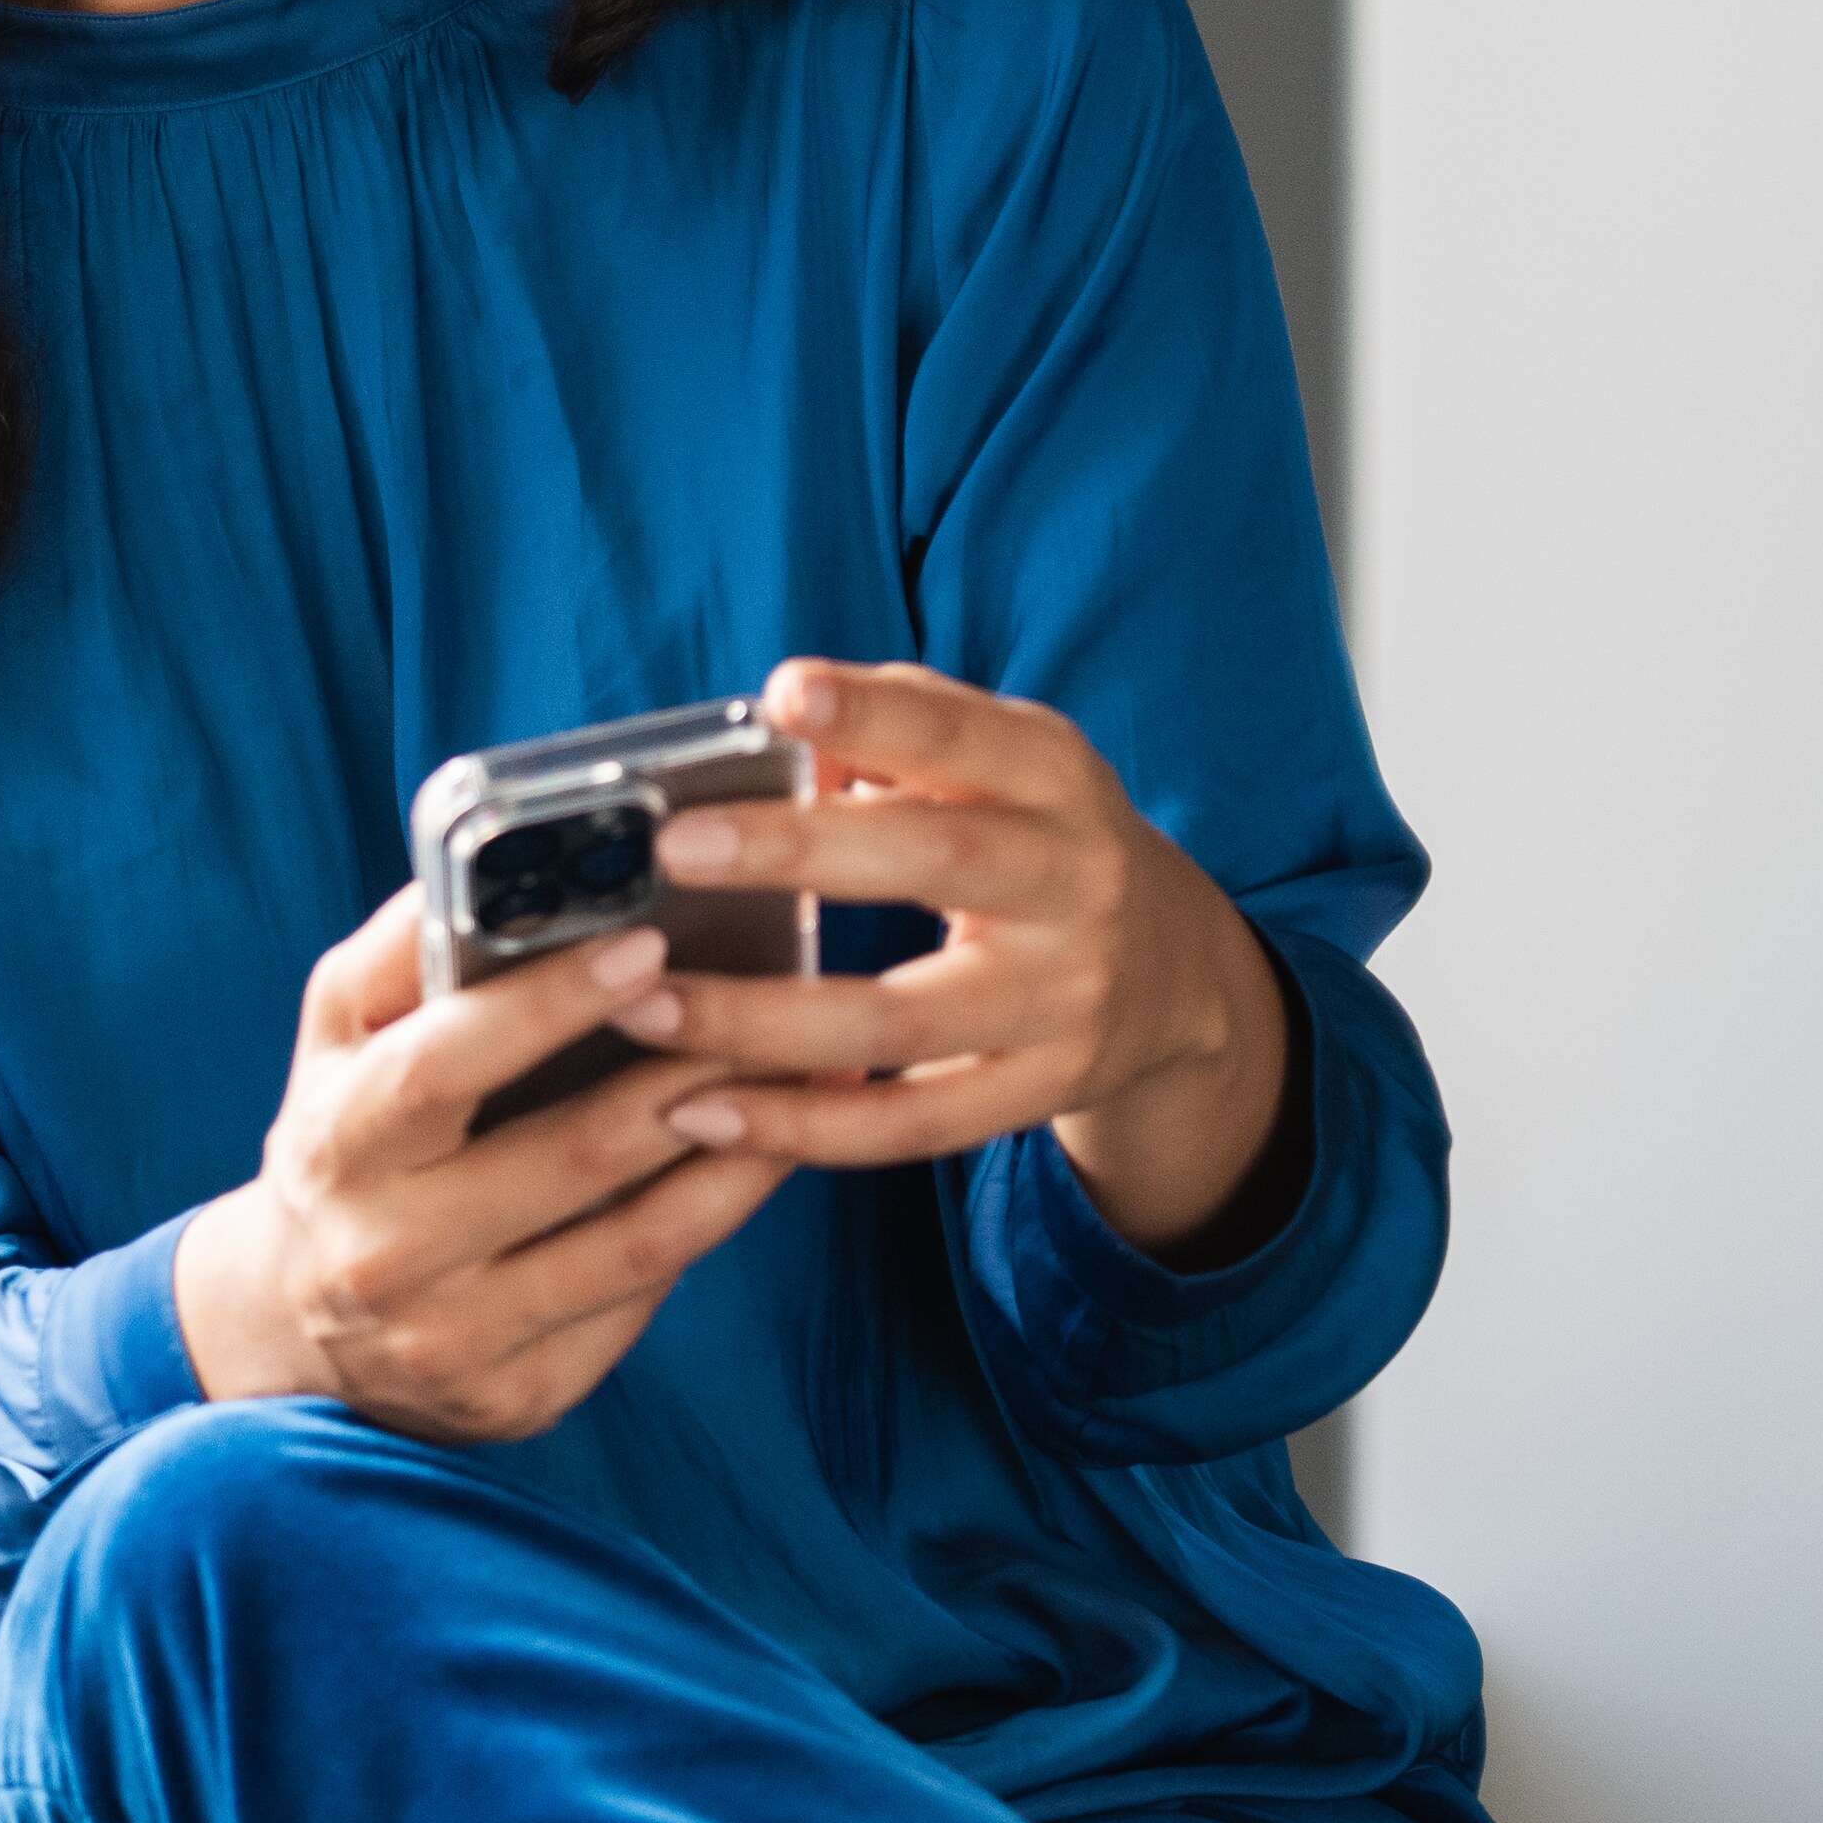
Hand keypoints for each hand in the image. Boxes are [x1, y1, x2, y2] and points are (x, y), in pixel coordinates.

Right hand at [173, 883, 792, 1440]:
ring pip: (632, 1240)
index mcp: (337, 1140)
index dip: (547, 1005)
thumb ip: (400, 953)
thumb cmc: (343, 1139)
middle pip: (565, 1157)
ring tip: (805, 1076)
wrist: (292, 1322)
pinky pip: (640, 1300)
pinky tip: (765, 1160)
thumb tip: (495, 862)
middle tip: (775, 1006)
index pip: (442, 1067)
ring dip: (736, 1151)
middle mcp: (386, 1251)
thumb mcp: (337, 1041)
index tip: (645, 942)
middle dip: (684, 1073)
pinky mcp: (517, 1396)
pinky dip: (713, 1221)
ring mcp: (455, 1336)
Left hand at [641, 659, 1298, 1262]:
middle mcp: (1074, 882)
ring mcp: (1065, 998)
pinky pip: (910, 1126)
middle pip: (939, 862)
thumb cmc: (1030, 835)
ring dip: (761, 1020)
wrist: (1178, 971)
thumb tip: (766, 728)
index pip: (961, 734)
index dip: (876, 713)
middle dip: (800, 853)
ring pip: (903, 1021)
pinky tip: (699, 1111)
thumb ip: (890, 732)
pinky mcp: (1041, 1090)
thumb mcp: (994, 763)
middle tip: (674, 846)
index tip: (784, 695)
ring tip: (643, 1004)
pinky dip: (802, 1126)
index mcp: (1051, 777)